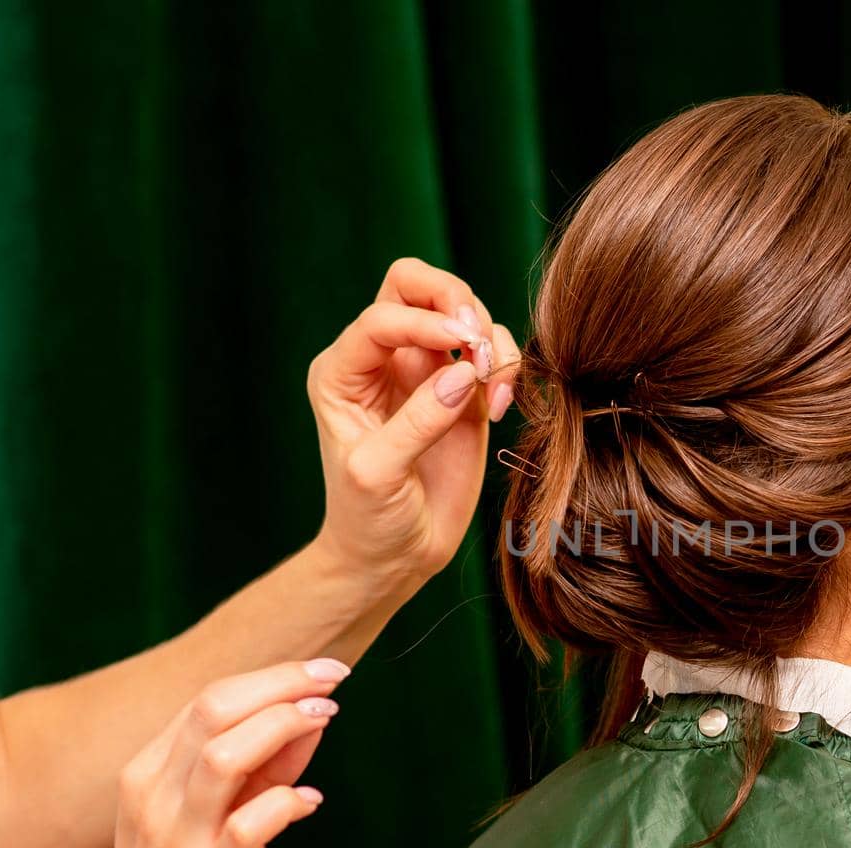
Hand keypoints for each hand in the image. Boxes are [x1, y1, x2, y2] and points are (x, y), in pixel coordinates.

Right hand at [76, 660, 346, 847]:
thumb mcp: (209, 819)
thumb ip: (260, 768)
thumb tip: (310, 716)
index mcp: (147, 774)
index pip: (208, 699)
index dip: (272, 677)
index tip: (322, 672)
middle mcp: (155, 797)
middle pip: (213, 709)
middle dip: (282, 684)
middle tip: (334, 680)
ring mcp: (178, 838)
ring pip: (223, 754)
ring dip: (283, 726)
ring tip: (325, 719)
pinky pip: (250, 823)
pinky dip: (286, 800)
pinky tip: (309, 802)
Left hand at [308, 257, 521, 592]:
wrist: (395, 558)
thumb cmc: (368, 519)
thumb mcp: (377, 474)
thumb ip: (416, 421)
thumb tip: (465, 373)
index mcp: (344, 372)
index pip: (383, 316)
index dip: (424, 321)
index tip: (462, 345)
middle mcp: (383, 362)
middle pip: (415, 286)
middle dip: (454, 299)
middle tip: (478, 338)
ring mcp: (427, 373)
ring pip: (463, 313)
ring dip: (488, 338)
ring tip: (493, 390)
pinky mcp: (465, 393)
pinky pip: (493, 352)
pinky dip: (506, 367)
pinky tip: (499, 409)